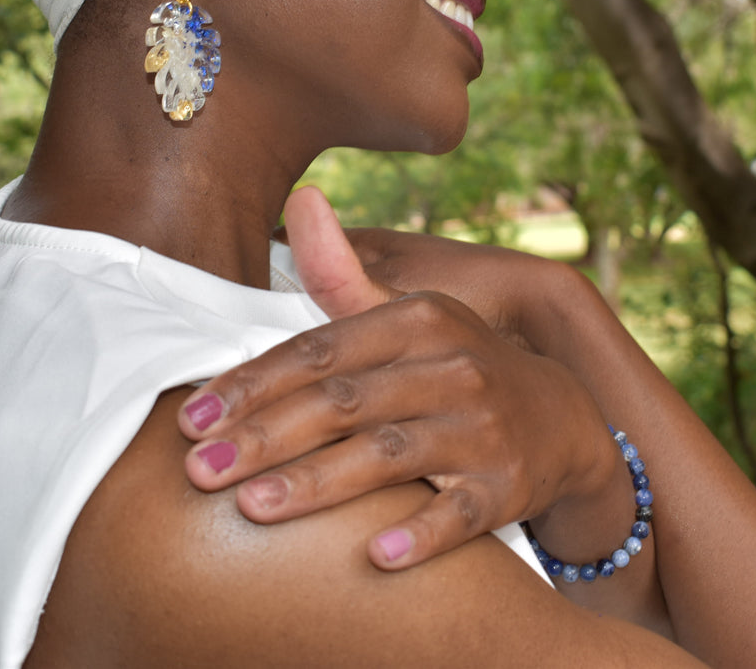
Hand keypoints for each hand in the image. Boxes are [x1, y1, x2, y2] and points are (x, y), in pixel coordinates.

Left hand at [176, 186, 624, 570]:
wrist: (564, 420)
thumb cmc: (457, 368)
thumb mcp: (411, 317)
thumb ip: (344, 275)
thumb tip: (300, 199)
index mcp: (418, 320)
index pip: (319, 352)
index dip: (252, 385)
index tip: (191, 419)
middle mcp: (452, 367)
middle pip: (344, 403)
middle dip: (265, 436)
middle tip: (198, 471)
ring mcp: (484, 428)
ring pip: (391, 454)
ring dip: (320, 483)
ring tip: (253, 507)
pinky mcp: (509, 484)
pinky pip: (461, 513)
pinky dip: (421, 534)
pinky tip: (375, 555)